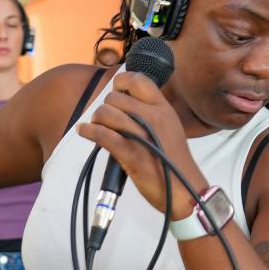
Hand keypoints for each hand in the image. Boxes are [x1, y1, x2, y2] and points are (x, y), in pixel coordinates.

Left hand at [75, 71, 208, 218]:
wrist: (183, 189)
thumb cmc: (174, 162)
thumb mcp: (170, 127)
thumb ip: (152, 113)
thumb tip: (126, 103)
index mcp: (164, 109)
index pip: (138, 80)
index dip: (121, 82)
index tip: (117, 92)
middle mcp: (154, 117)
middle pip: (115, 98)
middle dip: (106, 107)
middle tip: (106, 119)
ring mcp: (141, 134)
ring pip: (106, 113)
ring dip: (96, 119)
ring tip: (96, 126)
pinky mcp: (130, 153)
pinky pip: (102, 134)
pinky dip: (88, 131)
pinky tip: (84, 131)